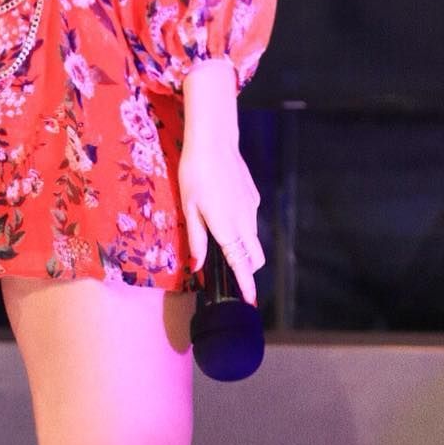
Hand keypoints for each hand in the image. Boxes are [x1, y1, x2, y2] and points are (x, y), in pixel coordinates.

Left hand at [177, 138, 264, 306]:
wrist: (214, 143)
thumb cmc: (195, 175)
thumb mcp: (189, 208)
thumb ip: (197, 239)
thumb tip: (198, 265)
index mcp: (228, 229)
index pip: (242, 265)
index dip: (246, 285)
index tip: (250, 301)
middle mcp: (246, 222)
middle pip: (255, 257)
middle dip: (247, 269)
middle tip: (231, 273)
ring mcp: (253, 208)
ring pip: (253, 238)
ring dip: (242, 246)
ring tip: (219, 237)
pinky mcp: (253, 196)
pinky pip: (250, 219)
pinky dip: (241, 225)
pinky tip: (222, 210)